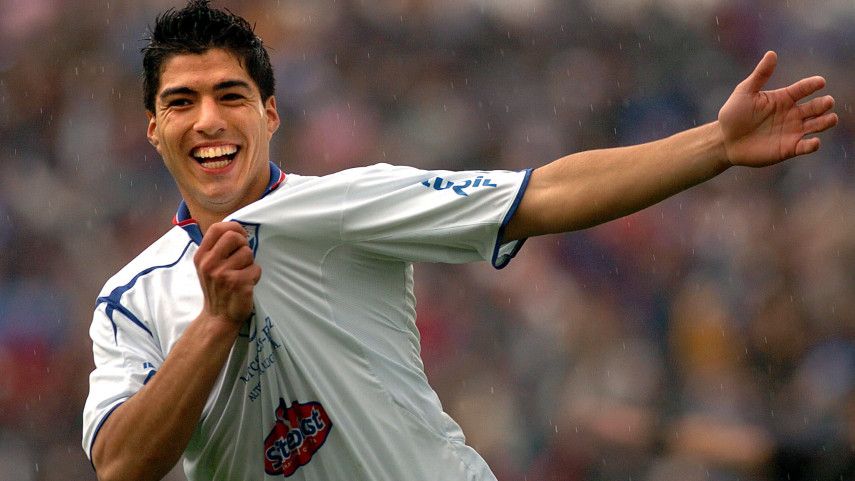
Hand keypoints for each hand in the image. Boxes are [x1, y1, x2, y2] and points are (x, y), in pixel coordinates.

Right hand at [194, 222, 260, 327]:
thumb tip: (238, 230)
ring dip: (250, 263)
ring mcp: (222, 274)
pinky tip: (246, 284)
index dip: (234, 228)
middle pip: (234, 237)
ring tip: (242, 274)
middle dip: (243, 245)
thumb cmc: (218, 288)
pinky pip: (256, 268)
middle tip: (242, 258)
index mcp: (201, 256)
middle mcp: (209, 263)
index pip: (217, 228)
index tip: (241, 237)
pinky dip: (255, 275)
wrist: (218, 317)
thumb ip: (218, 248)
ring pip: (247, 253)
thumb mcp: (208, 266)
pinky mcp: (237, 283)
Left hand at [718, 51, 837, 166]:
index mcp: (784, 98)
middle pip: (816, 107)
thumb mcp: (745, 92)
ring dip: (826, 122)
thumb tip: (771, 53)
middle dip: (824, 104)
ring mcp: (792, 131)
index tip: (820, 82)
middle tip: (827, 102)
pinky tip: (814, 142)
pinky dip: (812, 145)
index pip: (803, 88)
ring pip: (817, 125)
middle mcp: (792, 113)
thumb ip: (760, 75)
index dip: (813, 84)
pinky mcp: (789, 148)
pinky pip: (805, 147)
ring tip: (831, 118)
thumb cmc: (734, 114)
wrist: (725, 141)